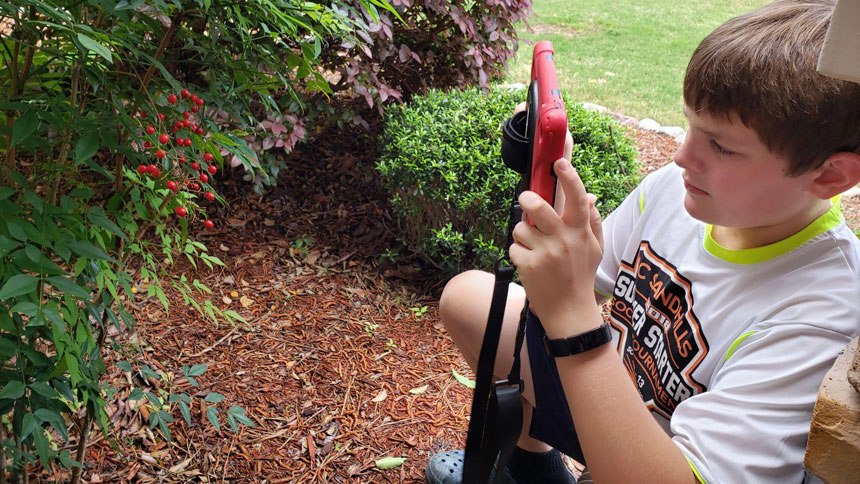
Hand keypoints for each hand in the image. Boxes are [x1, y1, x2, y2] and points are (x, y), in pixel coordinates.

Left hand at [509, 158, 603, 333]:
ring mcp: (545, 253)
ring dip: (522, 234)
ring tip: (533, 247)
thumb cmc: (581, 275)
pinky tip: (529, 264)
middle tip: (525, 201)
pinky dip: (518, 253)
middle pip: (537, 206)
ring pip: (520, 227)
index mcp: (580, 232)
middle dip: (527, 199)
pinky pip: (514, 247)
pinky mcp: (529, 266)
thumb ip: (592, 220)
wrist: (569, 312)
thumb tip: (590, 196)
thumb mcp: (595, 248)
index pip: (577, 198)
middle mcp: (564, 240)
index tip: (558, 162)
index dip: (569, 177)